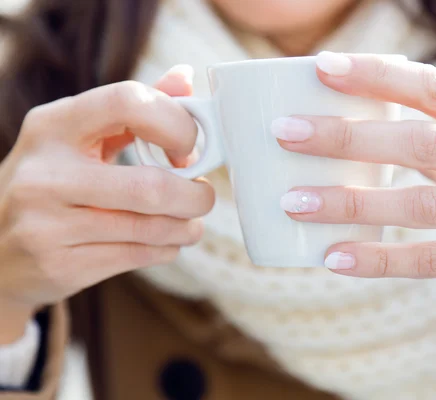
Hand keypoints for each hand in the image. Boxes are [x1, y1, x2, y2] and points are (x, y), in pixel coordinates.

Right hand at [0, 66, 213, 342]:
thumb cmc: (52, 182)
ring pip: (150, 228)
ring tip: (191, 223)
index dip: (175, 124)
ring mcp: (46, 225)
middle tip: (203, 196)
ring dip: (186, 227)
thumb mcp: (77, 137)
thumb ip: (132, 110)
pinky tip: (167, 241)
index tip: (190, 148)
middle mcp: (45, 174)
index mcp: (52, 125)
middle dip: (195, 196)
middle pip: (150, 187)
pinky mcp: (59, 266)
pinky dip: (167, 249)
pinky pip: (138, 256)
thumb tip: (185, 79)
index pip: (127, 102)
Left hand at [274, 52, 435, 371]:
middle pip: (421, 140)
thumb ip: (431, 137)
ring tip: (295, 203)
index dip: (375, 74)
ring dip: (351, 203)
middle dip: (347, 136)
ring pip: (422, 203)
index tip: (320, 68)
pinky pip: (434, 258)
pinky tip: (334, 257)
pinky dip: (379, 259)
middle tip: (286, 134)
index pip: (433, 86)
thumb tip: (344, 130)